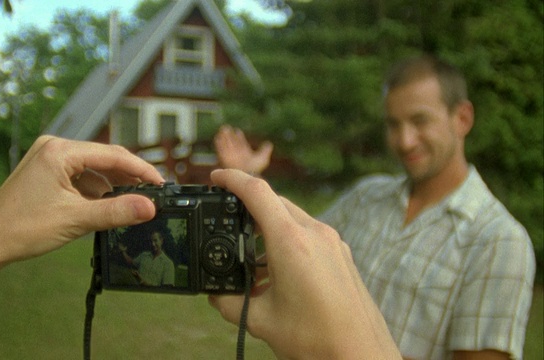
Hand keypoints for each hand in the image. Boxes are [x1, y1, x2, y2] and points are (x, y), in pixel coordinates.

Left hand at [0, 136, 164, 269]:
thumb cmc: (21, 229)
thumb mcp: (76, 220)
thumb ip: (117, 212)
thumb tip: (149, 207)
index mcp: (59, 151)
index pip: (113, 154)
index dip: (141, 169)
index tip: (160, 183)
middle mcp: (53, 147)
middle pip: (104, 158)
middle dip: (128, 176)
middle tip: (151, 194)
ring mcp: (47, 158)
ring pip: (93, 167)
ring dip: (112, 184)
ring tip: (131, 202)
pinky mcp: (46, 171)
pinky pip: (80, 175)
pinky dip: (95, 189)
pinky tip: (105, 204)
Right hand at [208, 169, 399, 358]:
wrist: (361, 355)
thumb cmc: (316, 339)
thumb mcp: (261, 321)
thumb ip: (229, 303)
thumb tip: (214, 295)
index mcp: (291, 242)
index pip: (257, 192)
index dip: (232, 179)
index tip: (216, 177)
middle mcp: (315, 233)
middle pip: (275, 201)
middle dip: (248, 206)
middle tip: (227, 220)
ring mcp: (333, 242)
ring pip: (292, 217)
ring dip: (269, 227)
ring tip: (252, 258)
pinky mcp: (341, 254)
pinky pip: (309, 234)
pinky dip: (288, 241)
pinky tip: (277, 271)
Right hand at [214, 125, 272, 174]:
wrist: (246, 174)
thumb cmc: (254, 168)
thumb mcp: (262, 158)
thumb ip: (265, 150)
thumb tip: (269, 144)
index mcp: (244, 153)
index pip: (241, 144)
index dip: (239, 137)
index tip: (237, 131)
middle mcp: (237, 154)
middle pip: (232, 143)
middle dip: (230, 136)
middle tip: (227, 128)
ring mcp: (230, 155)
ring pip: (226, 145)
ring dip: (224, 137)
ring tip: (223, 129)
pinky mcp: (224, 157)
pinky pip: (220, 149)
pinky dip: (219, 143)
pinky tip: (218, 137)